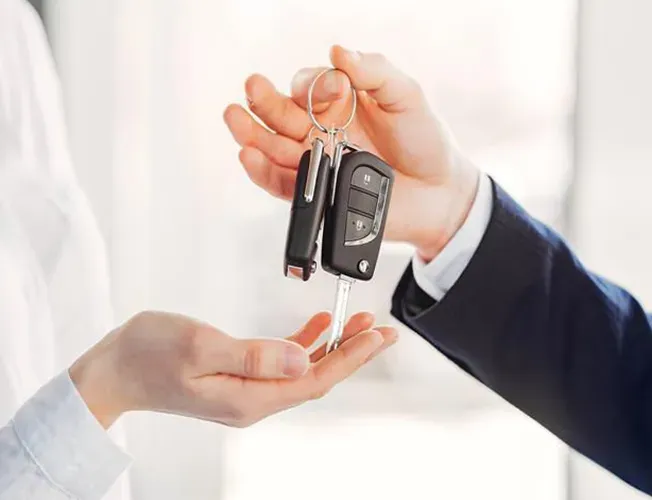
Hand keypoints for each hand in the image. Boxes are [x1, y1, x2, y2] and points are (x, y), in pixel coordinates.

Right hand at [69, 310, 395, 428]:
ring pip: (303, 370)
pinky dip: (304, 344)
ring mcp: (246, 390)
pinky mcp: (238, 377)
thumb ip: (254, 355)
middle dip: (352, 352)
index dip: (351, 357)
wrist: (114, 369)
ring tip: (358, 323)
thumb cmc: (148, 354)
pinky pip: (282, 363)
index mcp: (248, 398)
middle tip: (382, 329)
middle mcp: (253, 401)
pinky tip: (316, 328)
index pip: (314, 380)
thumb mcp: (200, 346)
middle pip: (316, 377)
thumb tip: (302, 359)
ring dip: (332, 347)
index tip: (378, 336)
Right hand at [224, 45, 479, 261]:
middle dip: (263, 101)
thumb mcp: (406, 95)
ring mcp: (316, 162)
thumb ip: (375, 71)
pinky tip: (250, 156)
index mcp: (337, 103)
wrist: (439, 192)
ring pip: (273, 148)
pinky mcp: (316, 194)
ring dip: (252, 134)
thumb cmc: (425, 140)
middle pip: (280, 114)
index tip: (334, 92)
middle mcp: (320, 131)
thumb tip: (338, 52)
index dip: (311, 85)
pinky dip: (263, 172)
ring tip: (235, 119)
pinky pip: (282, 184)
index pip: (307, 87)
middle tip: (252, 89)